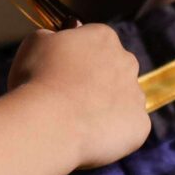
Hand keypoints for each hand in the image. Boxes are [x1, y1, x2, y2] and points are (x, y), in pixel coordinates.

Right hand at [6, 24, 149, 169]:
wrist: (49, 123)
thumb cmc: (37, 80)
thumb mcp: (34, 43)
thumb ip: (51, 37)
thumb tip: (56, 38)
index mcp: (103, 37)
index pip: (95, 43)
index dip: (76, 59)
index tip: (61, 73)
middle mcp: (127, 61)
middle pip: (114, 70)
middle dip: (96, 82)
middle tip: (69, 99)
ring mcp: (136, 95)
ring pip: (122, 102)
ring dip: (105, 109)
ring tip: (75, 122)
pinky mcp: (140, 125)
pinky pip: (127, 130)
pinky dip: (111, 134)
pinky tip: (88, 137)